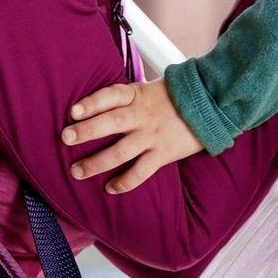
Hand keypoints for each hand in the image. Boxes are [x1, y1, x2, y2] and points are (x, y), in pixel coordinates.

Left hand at [62, 75, 202, 191]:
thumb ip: (126, 97)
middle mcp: (142, 115)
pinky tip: (110, 188)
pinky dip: (124, 181)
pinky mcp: (163, 153)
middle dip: (86, 131)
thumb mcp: (149, 88)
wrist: (211, 105)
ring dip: (97, 162)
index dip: (91, 103)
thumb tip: (97, 105)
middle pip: (111, 123)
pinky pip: (141, 171)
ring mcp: (152, 136)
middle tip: (66, 138)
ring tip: (77, 171)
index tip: (73, 112)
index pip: (110, 95)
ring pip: (121, 151)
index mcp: (137, 95)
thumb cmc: (174, 98)